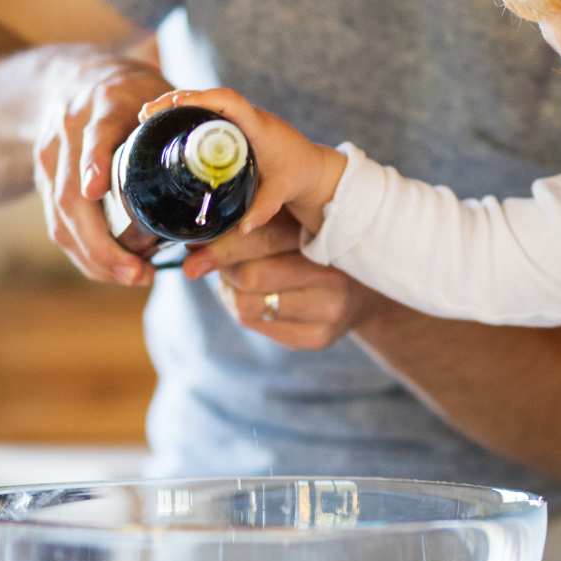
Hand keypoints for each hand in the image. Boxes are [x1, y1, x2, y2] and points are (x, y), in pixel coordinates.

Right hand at [33, 57, 172, 285]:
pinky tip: (111, 269)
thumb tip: (228, 166)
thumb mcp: (160, 93)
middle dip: (101, 243)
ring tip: (133, 277)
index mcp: (103, 104)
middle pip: (70, 193)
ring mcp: (50, 156)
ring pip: (60, 216)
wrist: (74, 76)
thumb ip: (188, 123)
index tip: (98, 191)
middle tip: (138, 272)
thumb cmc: (134, 90)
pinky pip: (57, 223)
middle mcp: (68, 131)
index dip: (93, 163)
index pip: (93, 135)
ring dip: (93, 256)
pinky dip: (84, 252)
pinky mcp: (44, 178)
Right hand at [139, 88, 346, 233]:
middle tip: (146, 114)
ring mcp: (240, 119)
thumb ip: (263, 210)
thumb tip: (243, 228)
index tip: (175, 105)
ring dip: (176, 105)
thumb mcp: (281, 192)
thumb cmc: (298, 175)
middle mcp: (248, 115)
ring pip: (204, 102)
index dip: (201, 99)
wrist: (312, 167)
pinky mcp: (234, 125)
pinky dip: (185, 114)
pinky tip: (163, 126)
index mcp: (258, 126)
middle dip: (175, 101)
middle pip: (208, 96)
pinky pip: (207, 112)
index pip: (228, 101)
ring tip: (146, 118)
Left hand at [181, 213, 381, 350]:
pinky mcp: (319, 338)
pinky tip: (253, 295)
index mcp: (327, 236)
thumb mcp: (298, 223)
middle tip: (206, 258)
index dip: (222, 244)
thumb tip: (196, 239)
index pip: (263, 239)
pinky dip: (245, 307)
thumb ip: (257, 223)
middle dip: (222, 267)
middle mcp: (334, 277)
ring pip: (248, 305)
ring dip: (230, 289)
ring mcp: (329, 312)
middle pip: (251, 277)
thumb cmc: (319, 245)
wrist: (368, 287)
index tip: (191, 247)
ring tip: (235, 275)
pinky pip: (258, 324)